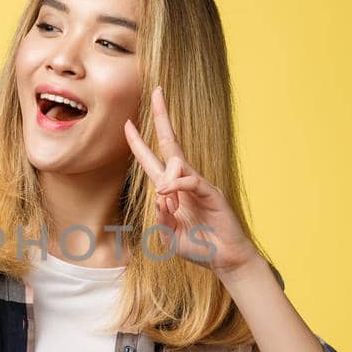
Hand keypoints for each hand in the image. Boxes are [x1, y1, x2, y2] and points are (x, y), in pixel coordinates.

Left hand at [122, 85, 258, 277]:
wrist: (225, 259)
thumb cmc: (199, 247)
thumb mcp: (168, 237)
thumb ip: (160, 219)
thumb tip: (159, 194)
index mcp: (171, 191)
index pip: (152, 160)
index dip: (139, 143)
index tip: (126, 124)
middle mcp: (184, 182)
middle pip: (170, 143)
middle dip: (161, 117)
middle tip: (157, 92)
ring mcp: (198, 185)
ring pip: (176, 164)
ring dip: (165, 182)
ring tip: (169, 208)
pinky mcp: (212, 192)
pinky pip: (190, 180)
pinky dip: (177, 186)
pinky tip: (168, 195)